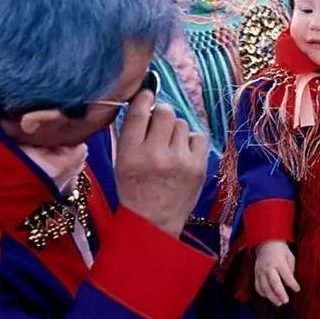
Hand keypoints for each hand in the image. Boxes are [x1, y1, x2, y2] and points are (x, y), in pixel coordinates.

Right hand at [115, 90, 209, 236]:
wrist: (154, 223)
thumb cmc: (135, 190)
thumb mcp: (121, 161)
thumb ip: (131, 132)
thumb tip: (145, 100)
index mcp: (130, 153)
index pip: (139, 112)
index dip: (144, 98)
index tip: (147, 95)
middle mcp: (155, 154)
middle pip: (165, 111)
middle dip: (161, 115)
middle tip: (158, 128)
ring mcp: (180, 161)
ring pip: (182, 123)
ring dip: (175, 130)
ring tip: (169, 147)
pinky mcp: (198, 167)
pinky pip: (198, 136)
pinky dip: (191, 140)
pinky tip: (183, 152)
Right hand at [254, 240, 299, 305]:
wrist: (266, 243)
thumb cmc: (280, 250)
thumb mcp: (290, 256)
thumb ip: (290, 269)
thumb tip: (290, 283)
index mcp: (279, 262)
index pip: (286, 275)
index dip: (292, 283)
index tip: (297, 289)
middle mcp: (268, 267)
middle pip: (273, 282)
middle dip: (280, 293)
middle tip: (286, 301)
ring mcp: (260, 271)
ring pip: (264, 287)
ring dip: (271, 296)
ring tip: (279, 303)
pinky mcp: (256, 274)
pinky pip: (258, 286)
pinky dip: (263, 293)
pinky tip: (269, 297)